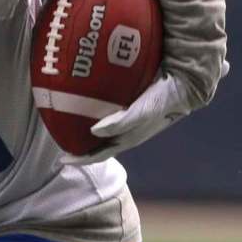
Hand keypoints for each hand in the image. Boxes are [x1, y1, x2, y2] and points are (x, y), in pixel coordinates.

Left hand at [58, 71, 191, 166]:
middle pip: (97, 143)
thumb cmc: (164, 99)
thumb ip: (121, 122)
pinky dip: (90, 108)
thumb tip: (94, 130)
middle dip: (78, 145)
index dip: (82, 159)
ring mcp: (126, 118)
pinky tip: (78, 98)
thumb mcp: (143, 112)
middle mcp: (126, 130)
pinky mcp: (127, 104)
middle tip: (58, 143)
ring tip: (62, 122)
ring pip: (99, 127)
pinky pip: (104, 109)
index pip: (100, 154)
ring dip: (82, 128)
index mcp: (128, 138)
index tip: (61, 160)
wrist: (184, 82)